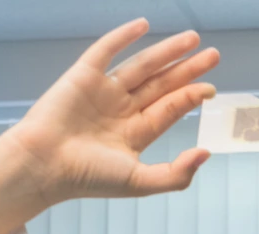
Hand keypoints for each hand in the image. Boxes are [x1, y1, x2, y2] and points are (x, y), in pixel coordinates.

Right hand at [0, 19, 219, 233]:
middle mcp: (122, 110)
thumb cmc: (88, 178)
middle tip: (214, 55)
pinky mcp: (83, 76)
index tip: (211, 89)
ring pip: (142, 66)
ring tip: (192, 39)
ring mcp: (103, 92)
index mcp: (135, 134)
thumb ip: (176, 174)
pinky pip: (106, 51)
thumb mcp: (140, 182)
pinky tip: (144, 25)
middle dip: (187, 69)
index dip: (190, 97)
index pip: (169, 109)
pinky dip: (123, 36)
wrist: (44, 165)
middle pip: (162, 85)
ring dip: (167, 51)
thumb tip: (206, 152)